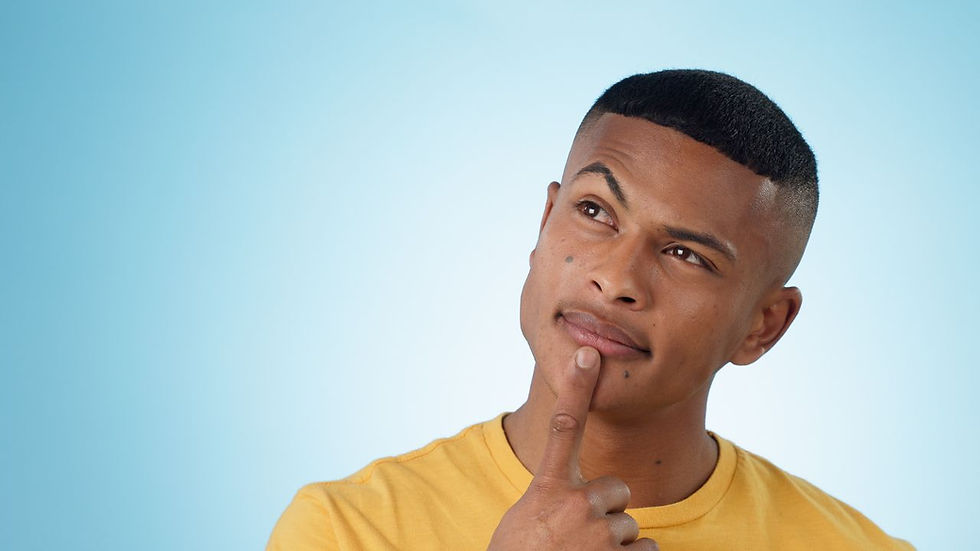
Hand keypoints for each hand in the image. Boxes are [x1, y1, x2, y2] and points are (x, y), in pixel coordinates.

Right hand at [487, 347, 658, 549]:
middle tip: (577, 538)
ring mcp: (599, 534)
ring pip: (630, 527)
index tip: (587, 354)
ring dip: (614, 545)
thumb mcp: (527, 519)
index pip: (563, 427)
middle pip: (617, 491)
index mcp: (547, 489)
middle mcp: (575, 504)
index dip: (576, 389)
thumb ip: (555, 500)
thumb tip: (591, 497)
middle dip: (606, 513)